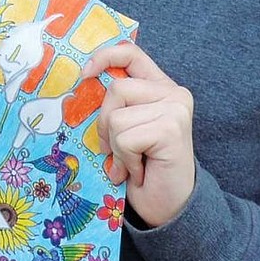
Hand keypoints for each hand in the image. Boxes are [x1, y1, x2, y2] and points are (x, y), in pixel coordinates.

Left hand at [82, 43, 195, 228]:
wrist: (167, 207)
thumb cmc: (142, 167)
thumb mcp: (124, 128)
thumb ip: (115, 104)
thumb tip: (83, 81)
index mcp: (159, 86)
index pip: (130, 53)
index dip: (104, 57)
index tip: (85, 75)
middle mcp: (173, 92)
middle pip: (116, 90)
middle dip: (106, 125)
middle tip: (117, 151)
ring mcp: (176, 109)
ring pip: (117, 117)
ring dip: (117, 147)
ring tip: (133, 163)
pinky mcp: (172, 129)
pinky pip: (125, 138)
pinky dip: (125, 160)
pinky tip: (140, 171)